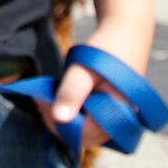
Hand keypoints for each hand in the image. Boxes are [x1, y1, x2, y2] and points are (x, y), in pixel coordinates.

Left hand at [38, 21, 151, 147]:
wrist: (126, 32)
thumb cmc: (106, 50)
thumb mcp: (84, 69)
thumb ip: (72, 93)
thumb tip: (60, 119)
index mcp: (120, 115)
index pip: (83, 134)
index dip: (58, 121)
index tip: (41, 99)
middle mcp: (121, 122)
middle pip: (83, 135)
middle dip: (58, 119)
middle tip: (41, 97)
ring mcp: (116, 117)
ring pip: (84, 128)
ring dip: (63, 115)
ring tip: (47, 95)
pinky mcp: (110, 110)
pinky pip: (88, 119)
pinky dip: (71, 110)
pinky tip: (58, 96)